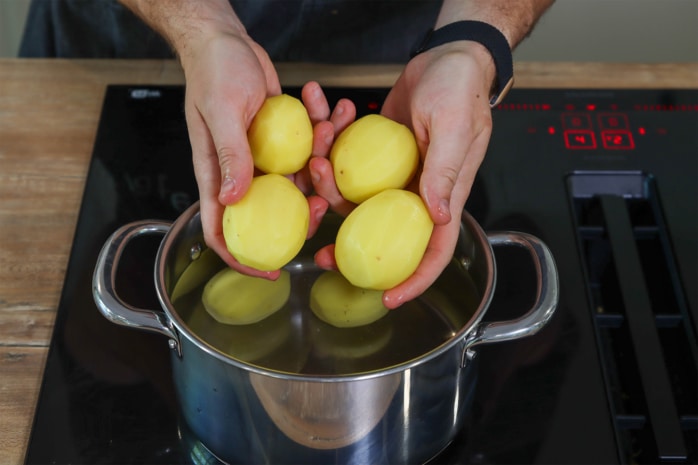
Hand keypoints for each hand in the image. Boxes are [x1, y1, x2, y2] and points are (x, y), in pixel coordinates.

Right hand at [181, 32, 329, 277]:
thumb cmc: (213, 71)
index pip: (221, 230)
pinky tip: (335, 116)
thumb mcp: (222, 112)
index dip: (240, 259)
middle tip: (323, 206)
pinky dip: (322, 140)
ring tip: (333, 138)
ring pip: (295, 186)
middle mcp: (239, 173)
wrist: (226, 41)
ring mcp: (262, 159)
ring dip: (319, 172)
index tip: (268, 273)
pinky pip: (305, 153)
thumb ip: (229, 156)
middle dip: (299, 218)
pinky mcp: (281, 141)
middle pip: (268, 215)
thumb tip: (232, 200)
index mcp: (215, 174)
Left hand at [313, 42, 494, 308]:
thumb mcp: (454, 127)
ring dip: (330, 193)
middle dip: (354, 250)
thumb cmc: (459, 89)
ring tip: (313, 166)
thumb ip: (445, 172)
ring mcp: (395, 176)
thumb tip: (437, 217)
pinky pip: (350, 170)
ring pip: (358, 203)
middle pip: (387, 236)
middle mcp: (418, 193)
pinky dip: (332, 159)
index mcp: (443, 195)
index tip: (388, 298)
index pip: (435, 250)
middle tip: (322, 255)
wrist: (445, 58)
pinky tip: (320, 141)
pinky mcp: (376, 155)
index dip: (416, 280)